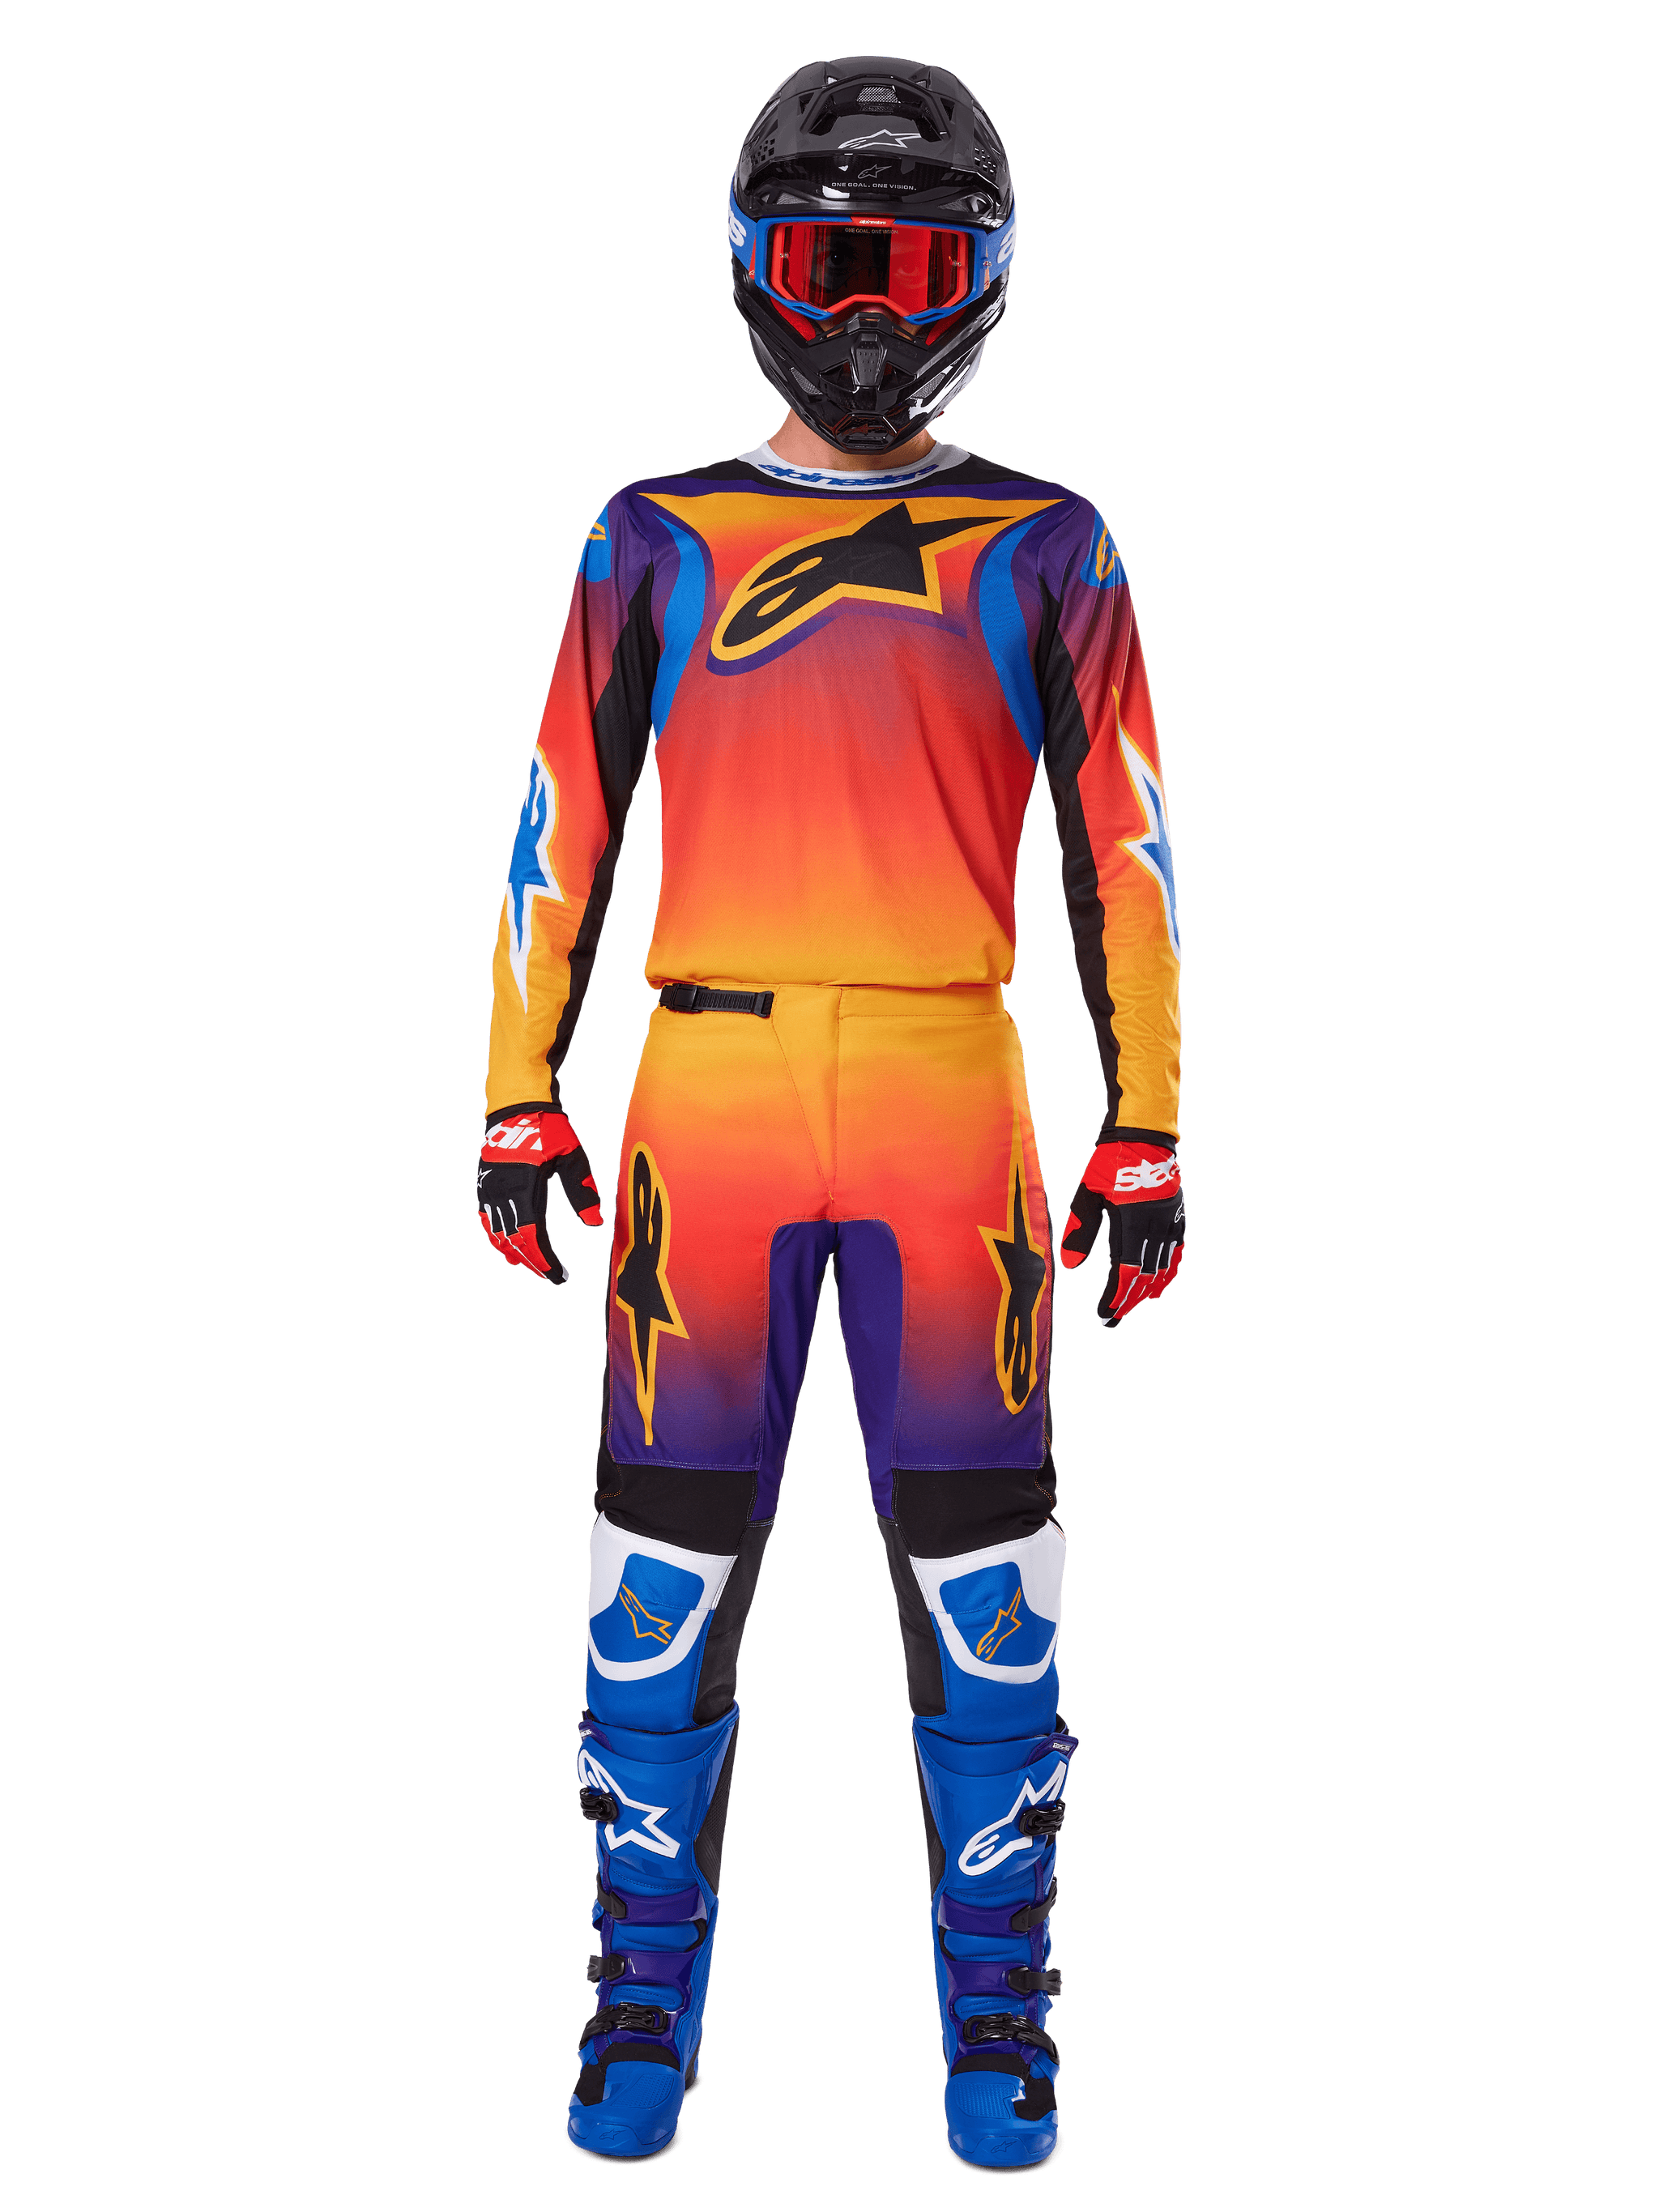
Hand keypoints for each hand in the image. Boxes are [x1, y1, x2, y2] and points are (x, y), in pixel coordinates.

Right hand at [476, 1109, 604, 1281]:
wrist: (517, 1102)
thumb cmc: (548, 1127)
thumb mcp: (572, 1156)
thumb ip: (582, 1190)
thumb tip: (594, 1224)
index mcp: (525, 1185)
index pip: (533, 1234)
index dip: (545, 1259)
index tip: (558, 1275)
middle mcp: (502, 1190)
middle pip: (514, 1239)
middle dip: (532, 1261)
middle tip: (550, 1276)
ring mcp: (489, 1186)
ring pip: (496, 1231)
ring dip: (513, 1252)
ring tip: (529, 1265)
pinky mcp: (484, 1182)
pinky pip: (486, 1217)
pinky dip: (496, 1235)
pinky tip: (506, 1245)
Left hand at [1060, 1139, 1185, 1327]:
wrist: (1142, 1133)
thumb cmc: (1108, 1161)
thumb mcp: (1087, 1192)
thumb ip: (1081, 1228)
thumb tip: (1072, 1265)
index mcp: (1132, 1219)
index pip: (1124, 1269)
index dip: (1115, 1296)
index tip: (1104, 1315)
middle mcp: (1155, 1223)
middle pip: (1145, 1274)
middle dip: (1129, 1300)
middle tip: (1114, 1319)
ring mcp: (1170, 1219)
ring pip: (1165, 1265)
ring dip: (1150, 1288)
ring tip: (1135, 1304)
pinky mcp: (1177, 1214)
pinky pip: (1177, 1249)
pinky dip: (1169, 1269)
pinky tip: (1161, 1282)